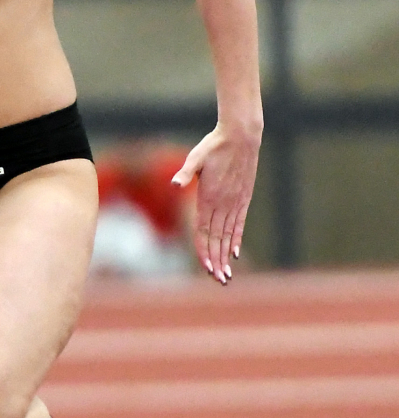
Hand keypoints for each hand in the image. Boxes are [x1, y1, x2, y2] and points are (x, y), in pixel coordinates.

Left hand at [172, 124, 259, 284]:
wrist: (241, 136)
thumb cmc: (215, 145)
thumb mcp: (196, 157)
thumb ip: (186, 173)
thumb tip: (174, 184)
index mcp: (209, 197)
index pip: (204, 231)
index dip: (204, 250)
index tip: (206, 267)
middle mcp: (223, 204)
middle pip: (218, 238)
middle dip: (217, 261)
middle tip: (219, 280)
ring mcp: (235, 202)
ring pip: (229, 235)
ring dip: (226, 255)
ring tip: (227, 274)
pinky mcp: (243, 199)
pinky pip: (239, 224)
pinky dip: (236, 239)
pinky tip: (235, 252)